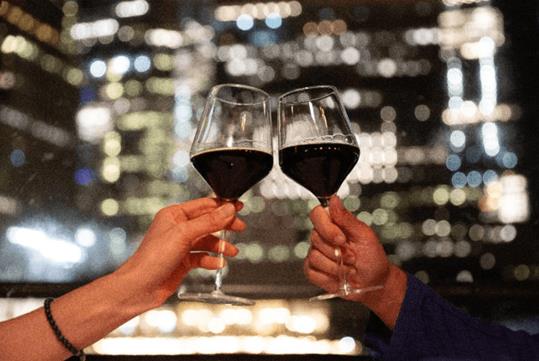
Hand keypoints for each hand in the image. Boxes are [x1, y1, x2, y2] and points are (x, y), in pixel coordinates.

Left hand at [117, 198, 244, 305]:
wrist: (140, 287)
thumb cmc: (153, 258)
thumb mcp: (184, 234)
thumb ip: (209, 222)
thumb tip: (228, 209)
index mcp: (175, 215)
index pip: (204, 205)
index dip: (222, 206)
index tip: (238, 207)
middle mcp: (178, 228)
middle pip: (208, 222)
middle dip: (224, 225)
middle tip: (240, 227)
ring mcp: (180, 245)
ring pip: (207, 240)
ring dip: (220, 245)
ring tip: (231, 252)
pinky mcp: (182, 261)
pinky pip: (202, 257)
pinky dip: (211, 259)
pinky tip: (218, 263)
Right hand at [304, 196, 390, 301]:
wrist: (374, 282)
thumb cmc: (372, 257)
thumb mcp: (364, 235)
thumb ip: (346, 218)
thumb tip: (333, 199)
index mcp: (333, 224)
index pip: (316, 214)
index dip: (326, 227)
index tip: (342, 238)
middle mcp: (322, 237)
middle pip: (315, 237)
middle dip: (337, 251)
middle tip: (352, 257)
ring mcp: (316, 254)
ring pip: (314, 257)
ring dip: (336, 267)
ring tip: (349, 268)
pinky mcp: (313, 271)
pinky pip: (311, 272)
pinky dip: (328, 277)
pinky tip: (339, 277)